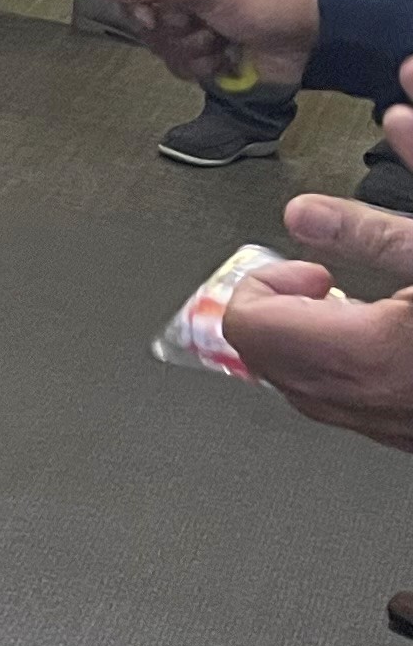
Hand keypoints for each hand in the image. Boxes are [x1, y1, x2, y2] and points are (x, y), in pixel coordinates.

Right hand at [83, 0, 324, 87]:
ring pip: (159, 43)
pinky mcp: (204, 51)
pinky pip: (179, 64)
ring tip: (220, 40)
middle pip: (140, 14)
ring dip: (190, 48)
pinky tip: (225, 56)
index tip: (149, 11)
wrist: (313, 42)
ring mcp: (193, 22)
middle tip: (197, 23)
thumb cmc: (266, 0)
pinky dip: (202, 65)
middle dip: (170, 28)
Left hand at [225, 189, 412, 451]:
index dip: (261, 286)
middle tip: (313, 282)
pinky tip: (384, 342)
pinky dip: (344, 371)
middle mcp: (372, 404)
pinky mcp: (411, 435)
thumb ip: (369, 232)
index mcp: (366, 355)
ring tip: (345, 306)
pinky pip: (350, 410)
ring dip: (309, 344)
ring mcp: (393, 428)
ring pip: (308, 394)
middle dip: (279, 312)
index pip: (249, 328)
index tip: (300, 268)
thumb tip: (306, 210)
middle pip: (268, 364)